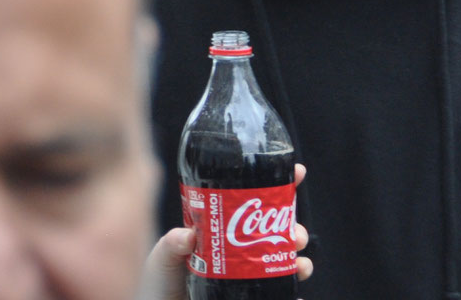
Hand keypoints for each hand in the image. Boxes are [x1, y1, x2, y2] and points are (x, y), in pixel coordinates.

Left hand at [145, 164, 311, 298]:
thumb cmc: (160, 280)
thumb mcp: (163, 257)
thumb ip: (172, 245)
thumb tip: (187, 236)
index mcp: (220, 228)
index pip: (251, 201)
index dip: (278, 187)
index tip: (299, 173)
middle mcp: (238, 248)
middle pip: (276, 230)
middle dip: (294, 227)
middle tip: (296, 235)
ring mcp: (247, 272)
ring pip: (284, 260)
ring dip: (300, 259)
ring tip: (300, 264)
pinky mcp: (253, 293)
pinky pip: (280, 291)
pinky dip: (293, 292)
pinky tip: (299, 297)